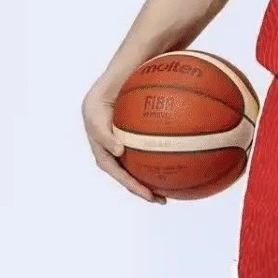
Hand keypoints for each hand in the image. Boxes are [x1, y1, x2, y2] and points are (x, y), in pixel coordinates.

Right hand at [82, 85, 165, 203]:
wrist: (115, 77)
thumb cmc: (103, 94)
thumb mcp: (95, 114)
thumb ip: (103, 134)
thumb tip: (119, 152)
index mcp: (104, 149)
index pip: (118, 173)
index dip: (131, 185)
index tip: (147, 194)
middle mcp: (115, 148)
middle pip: (130, 173)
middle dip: (145, 189)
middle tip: (163, 200)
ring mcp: (126, 141)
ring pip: (142, 162)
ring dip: (155, 176)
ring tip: (174, 187)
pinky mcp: (139, 133)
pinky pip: (153, 145)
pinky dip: (164, 153)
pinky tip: (183, 154)